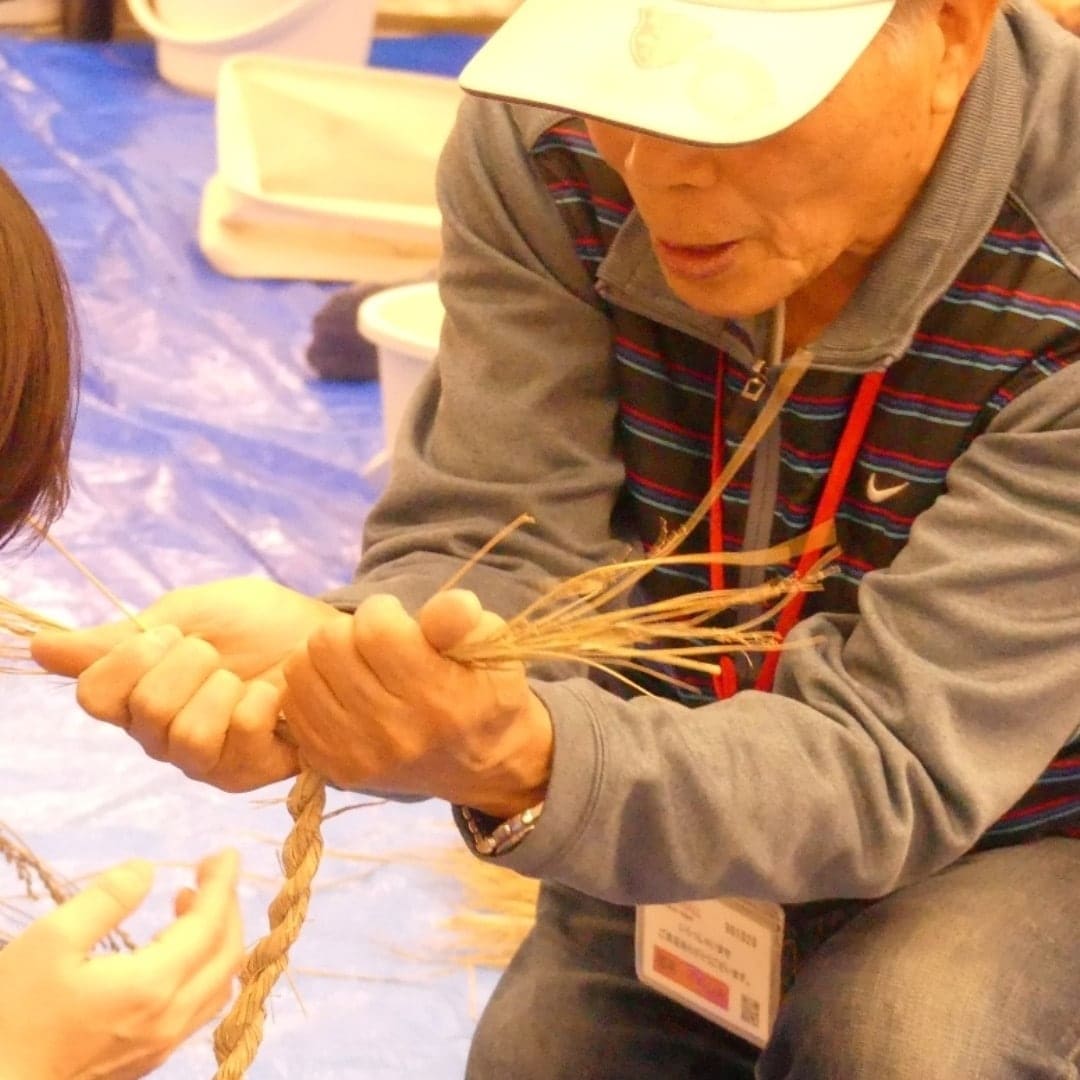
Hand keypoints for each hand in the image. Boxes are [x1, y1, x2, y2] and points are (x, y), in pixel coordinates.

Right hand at [0, 849, 242, 1079]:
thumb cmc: (13, 1013)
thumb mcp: (51, 941)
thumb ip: (106, 899)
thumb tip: (147, 869)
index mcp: (153, 986)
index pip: (209, 924)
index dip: (222, 883)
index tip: (226, 852)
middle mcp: (170, 1019)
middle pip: (227, 954)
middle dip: (227, 906)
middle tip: (208, 873)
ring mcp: (162, 1045)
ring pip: (219, 985)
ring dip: (218, 939)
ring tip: (187, 906)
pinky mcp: (149, 1060)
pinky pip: (201, 1008)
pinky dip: (205, 969)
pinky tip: (174, 952)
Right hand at [31, 578, 339, 791]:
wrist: (323, 634)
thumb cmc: (257, 624)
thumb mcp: (188, 614)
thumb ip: (120, 638)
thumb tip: (38, 646)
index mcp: (136, 696)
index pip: (94, 697)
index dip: (131, 659)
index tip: (170, 634)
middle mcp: (159, 737)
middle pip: (144, 711)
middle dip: (190, 663)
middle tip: (218, 654)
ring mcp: (203, 761)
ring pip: (186, 734)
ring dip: (224, 687)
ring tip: (245, 679)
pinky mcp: (247, 774)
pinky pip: (238, 737)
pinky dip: (261, 700)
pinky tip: (276, 696)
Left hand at [281, 589, 552, 816]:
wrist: (483, 765)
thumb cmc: (486, 693)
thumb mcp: (492, 649)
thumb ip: (463, 622)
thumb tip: (457, 602)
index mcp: (438, 699)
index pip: (375, 630)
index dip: (381, 610)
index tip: (395, 617)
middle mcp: (395, 733)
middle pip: (328, 646)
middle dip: (349, 629)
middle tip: (371, 639)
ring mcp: (359, 755)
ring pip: (300, 672)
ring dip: (322, 656)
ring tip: (352, 661)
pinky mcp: (335, 768)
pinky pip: (292, 707)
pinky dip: (310, 688)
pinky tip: (339, 688)